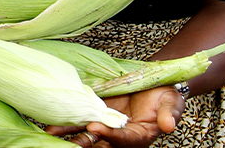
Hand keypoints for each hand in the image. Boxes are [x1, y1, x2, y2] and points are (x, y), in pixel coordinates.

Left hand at [48, 86, 183, 146]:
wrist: (154, 82)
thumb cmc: (166, 95)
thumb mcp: (172, 102)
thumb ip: (169, 114)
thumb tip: (168, 126)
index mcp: (139, 136)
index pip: (123, 139)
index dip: (110, 135)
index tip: (95, 127)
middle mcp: (120, 134)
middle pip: (101, 142)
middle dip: (83, 142)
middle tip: (68, 142)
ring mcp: (107, 124)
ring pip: (87, 132)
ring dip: (70, 133)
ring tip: (53, 131)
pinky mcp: (97, 112)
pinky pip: (82, 118)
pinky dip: (68, 120)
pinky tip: (54, 120)